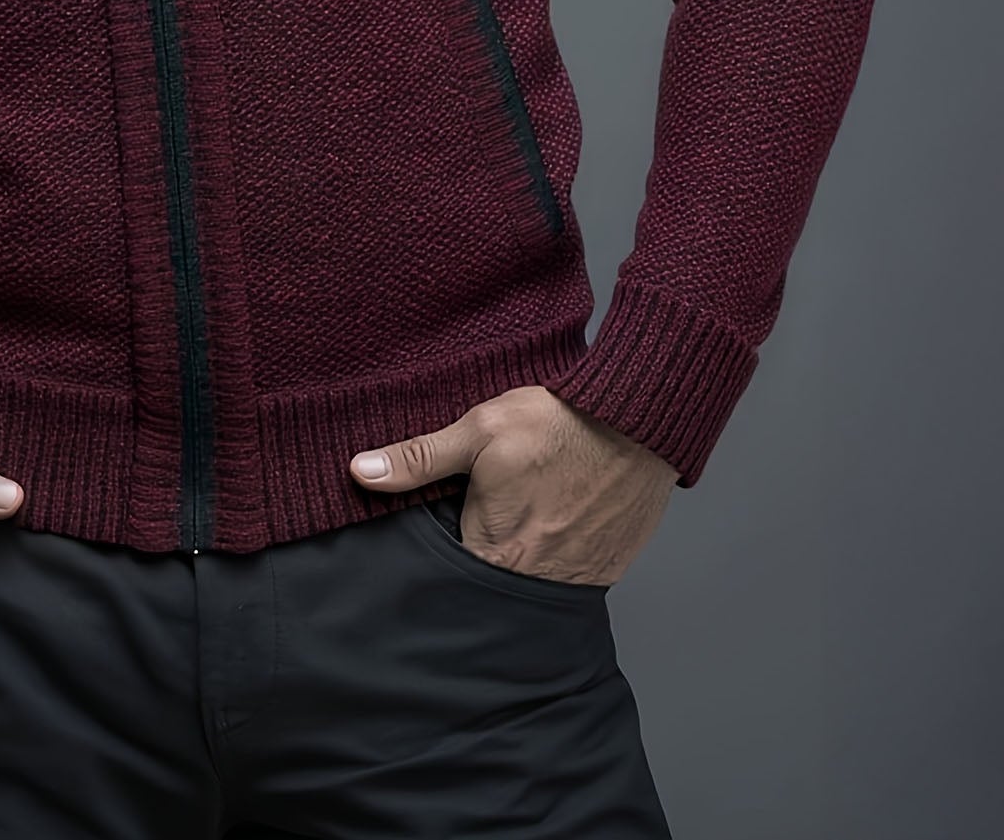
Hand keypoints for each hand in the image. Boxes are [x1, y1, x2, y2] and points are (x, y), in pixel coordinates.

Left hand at [348, 385, 675, 586]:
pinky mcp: (607, 566)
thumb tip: (361, 472)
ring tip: (517, 519)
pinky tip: (551, 519)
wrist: (642, 421)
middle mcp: (536, 579)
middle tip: (477, 519)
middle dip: (475, 560)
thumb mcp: (480, 430)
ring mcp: (577, 579)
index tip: (432, 534)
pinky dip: (556, 553)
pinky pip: (567, 573)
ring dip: (519, 557)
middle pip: (487, 582)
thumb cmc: (561, 424)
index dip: (435, 558)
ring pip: (527, 581)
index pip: (448, 574)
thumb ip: (421, 458)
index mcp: (495, 551)